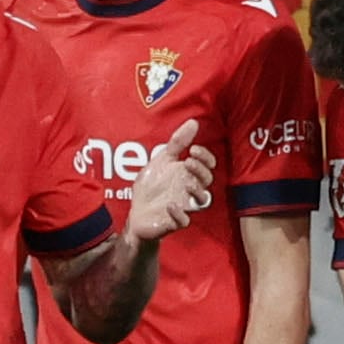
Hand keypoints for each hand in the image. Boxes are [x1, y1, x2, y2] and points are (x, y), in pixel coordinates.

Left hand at [127, 118, 218, 242]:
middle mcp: (189, 190)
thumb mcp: (161, 161)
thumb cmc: (151, 188)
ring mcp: (184, 206)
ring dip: (197, 191)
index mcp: (188, 174)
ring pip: (202, 201)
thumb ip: (177, 143)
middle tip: (188, 162)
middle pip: (207, 181)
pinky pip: (183, 221)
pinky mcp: (173, 222)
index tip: (193, 149)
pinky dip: (179, 214)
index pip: (208, 166)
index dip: (205, 158)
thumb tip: (193, 122)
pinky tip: (171, 205)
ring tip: (186, 183)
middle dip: (201, 170)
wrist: (135, 214)